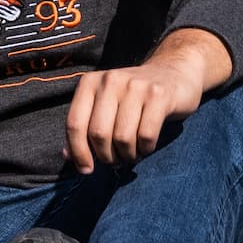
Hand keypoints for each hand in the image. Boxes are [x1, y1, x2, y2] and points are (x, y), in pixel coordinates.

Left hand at [59, 37, 214, 174]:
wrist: (174, 71)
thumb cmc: (133, 98)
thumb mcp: (105, 106)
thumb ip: (84, 127)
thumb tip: (67, 157)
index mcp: (90, 82)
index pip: (74, 123)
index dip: (78, 152)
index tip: (86, 170)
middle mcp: (110, 80)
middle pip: (98, 133)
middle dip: (107, 156)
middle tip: (116, 159)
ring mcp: (135, 86)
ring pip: (122, 138)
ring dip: (127, 155)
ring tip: (132, 152)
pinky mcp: (159, 95)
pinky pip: (146, 136)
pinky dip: (145, 149)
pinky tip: (146, 145)